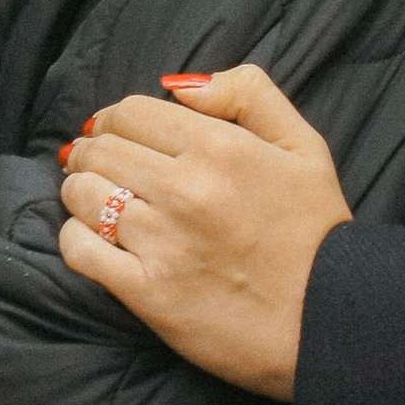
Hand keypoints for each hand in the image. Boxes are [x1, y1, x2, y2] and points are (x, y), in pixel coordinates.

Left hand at [57, 67, 351, 400]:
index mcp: (219, 147)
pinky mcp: (146, 292)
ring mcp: (161, 242)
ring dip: (82, 191)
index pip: (131, 112)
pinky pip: (80, 250)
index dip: (118, 119)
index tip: (120, 133)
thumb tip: (181, 84)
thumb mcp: (304, 145)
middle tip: (102, 163)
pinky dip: (76, 237)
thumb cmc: (316, 231)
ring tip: (98, 199)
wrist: (328, 319)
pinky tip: (95, 238)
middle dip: (94, 150)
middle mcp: (184, 189)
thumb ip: (249, 94)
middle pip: (100, 149)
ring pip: (82, 194)